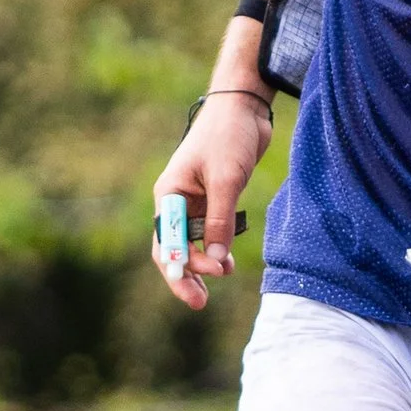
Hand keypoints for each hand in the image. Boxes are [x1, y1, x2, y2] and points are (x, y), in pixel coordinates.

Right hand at [152, 92, 275, 309]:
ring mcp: (195, 201)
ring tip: (221, 281)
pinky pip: (208, 232)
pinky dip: (215, 249)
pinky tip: (227, 264)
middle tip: (199, 303)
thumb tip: (215, 261)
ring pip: (191, 243)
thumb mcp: (226, 179)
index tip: (204, 279)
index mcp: (169, 194)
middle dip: (184, 276)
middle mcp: (176, 200)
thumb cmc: (228, 136)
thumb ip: (220, 220)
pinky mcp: (213, 199)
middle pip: (173, 247)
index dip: (179, 266)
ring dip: (202, 265)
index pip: (165, 240)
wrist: (244, 108)